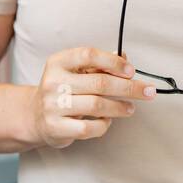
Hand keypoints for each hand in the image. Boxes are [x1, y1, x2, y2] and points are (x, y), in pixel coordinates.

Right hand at [29, 46, 156, 148]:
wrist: (34, 116)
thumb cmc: (63, 90)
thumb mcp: (75, 72)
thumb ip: (99, 64)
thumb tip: (125, 58)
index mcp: (58, 62)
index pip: (89, 54)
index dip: (113, 62)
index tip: (131, 70)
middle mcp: (53, 82)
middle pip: (99, 82)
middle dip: (129, 87)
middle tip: (148, 92)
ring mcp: (53, 105)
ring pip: (97, 105)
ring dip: (120, 107)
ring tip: (130, 108)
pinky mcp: (56, 127)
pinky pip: (89, 127)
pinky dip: (104, 125)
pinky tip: (107, 121)